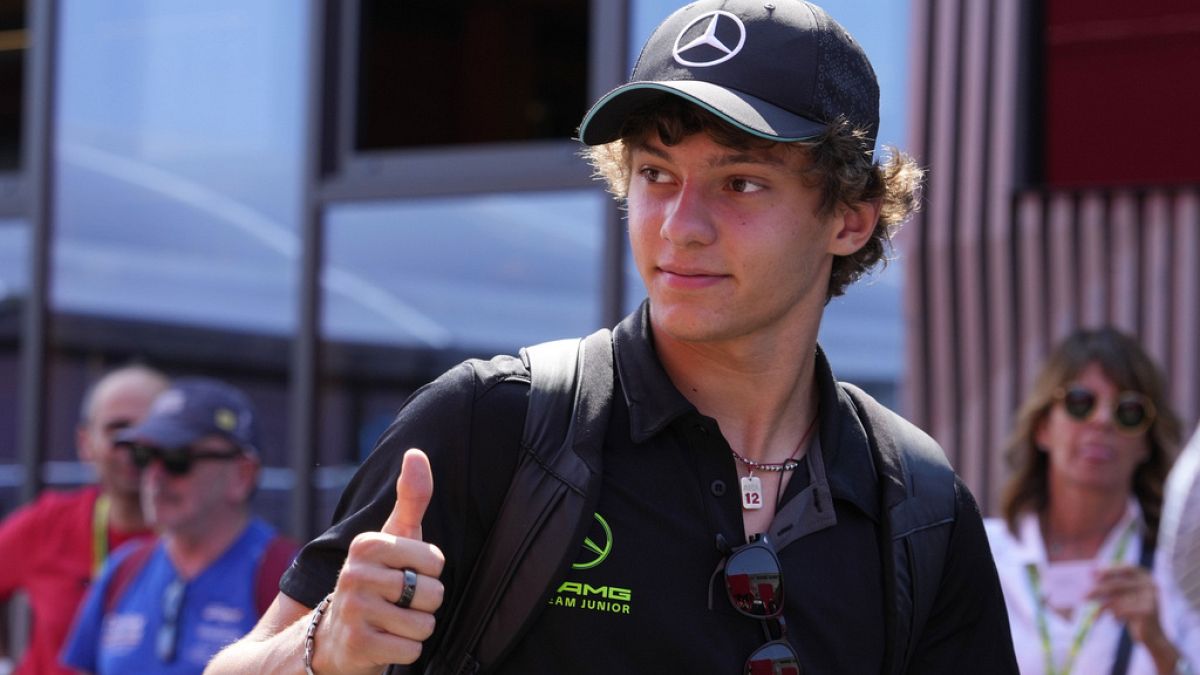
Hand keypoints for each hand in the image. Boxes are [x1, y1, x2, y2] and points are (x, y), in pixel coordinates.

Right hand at [315, 449, 445, 674]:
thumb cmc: (376, 579)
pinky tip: (384, 642)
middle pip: (433, 594)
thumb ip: (412, 497)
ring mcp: (353, 611)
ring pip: (424, 624)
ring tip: (390, 622)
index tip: (402, 574)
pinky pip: (412, 650)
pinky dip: (404, 651)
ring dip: (414, 628)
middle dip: (423, 604)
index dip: (428, 573)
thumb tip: (416, 452)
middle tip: (396, 603)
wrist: (332, 636)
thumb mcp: (394, 537)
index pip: (435, 561)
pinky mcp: (357, 646)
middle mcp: (354, 574)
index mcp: (367, 544)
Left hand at [1089, 564, 1179, 665]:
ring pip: (1118, 599)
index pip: (1126, 569)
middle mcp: (1150, 585)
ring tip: (1097, 613)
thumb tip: (1089, 574)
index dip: (1109, 570)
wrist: (1152, 635)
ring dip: (1104, 607)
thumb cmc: (1133, 612)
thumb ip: (1111, 586)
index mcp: (1145, 577)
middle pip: (1117, 585)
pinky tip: (1116, 621)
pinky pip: (1122, 611)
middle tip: (1083, 596)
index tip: (1092, 574)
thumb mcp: (1123, 597)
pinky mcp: (1148, 611)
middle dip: (1098, 591)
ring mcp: (1151, 597)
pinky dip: (1115, 616)